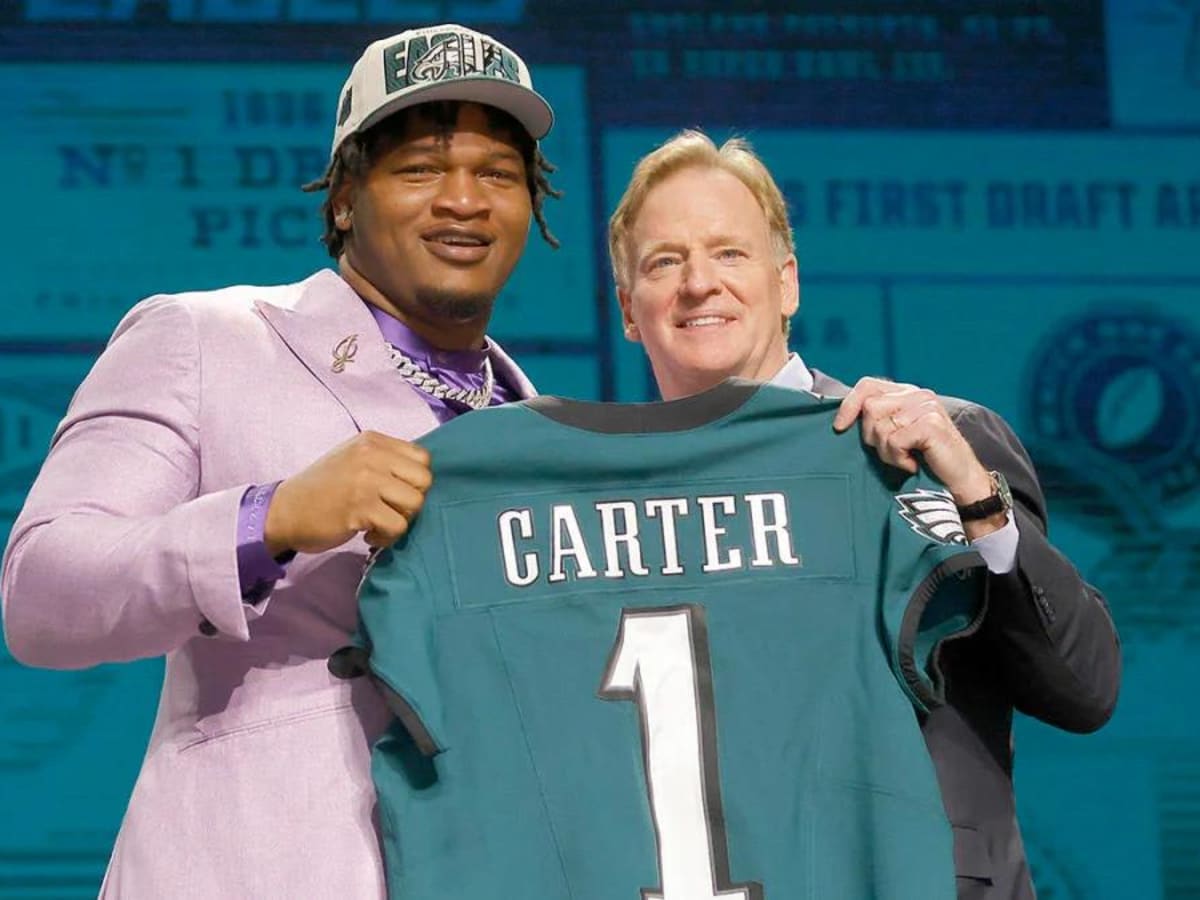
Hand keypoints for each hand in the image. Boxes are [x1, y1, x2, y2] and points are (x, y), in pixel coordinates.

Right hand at [265, 431, 432, 554]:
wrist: (285, 511)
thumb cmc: (323, 488)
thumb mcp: (353, 458)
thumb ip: (384, 460)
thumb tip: (421, 476)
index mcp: (372, 441)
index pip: (422, 457)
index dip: (415, 480)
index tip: (395, 493)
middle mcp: (371, 455)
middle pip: (424, 479)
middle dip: (413, 501)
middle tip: (390, 510)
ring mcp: (366, 481)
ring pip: (415, 503)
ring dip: (401, 521)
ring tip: (379, 524)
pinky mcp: (360, 508)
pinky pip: (397, 526)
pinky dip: (386, 537)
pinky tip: (368, 534)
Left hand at [832, 377, 993, 507]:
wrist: (959, 480)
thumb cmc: (924, 459)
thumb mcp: (896, 434)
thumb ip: (878, 419)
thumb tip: (841, 419)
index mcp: (907, 392)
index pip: (867, 385)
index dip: (848, 405)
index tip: (839, 427)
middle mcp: (917, 394)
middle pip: (869, 408)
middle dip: (872, 437)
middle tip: (893, 451)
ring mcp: (926, 407)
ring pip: (880, 427)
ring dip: (887, 452)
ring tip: (905, 458)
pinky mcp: (931, 424)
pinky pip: (895, 441)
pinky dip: (898, 458)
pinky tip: (913, 463)